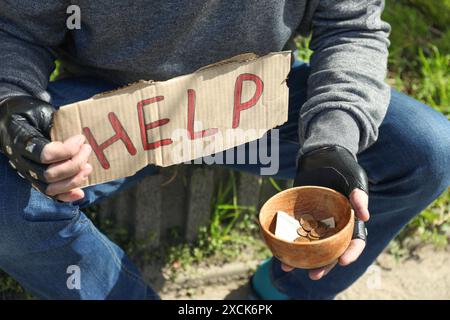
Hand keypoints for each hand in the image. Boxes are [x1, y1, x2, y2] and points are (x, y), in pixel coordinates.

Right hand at [0, 96, 91, 201]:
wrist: (12, 120)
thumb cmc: (30, 113)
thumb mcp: (42, 112)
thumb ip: (56, 122)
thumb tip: (79, 136)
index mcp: (22, 142)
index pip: (46, 155)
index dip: (68, 150)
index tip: (81, 138)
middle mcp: (22, 161)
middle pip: (51, 174)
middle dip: (75, 164)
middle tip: (87, 150)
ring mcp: (27, 173)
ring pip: (51, 187)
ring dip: (74, 180)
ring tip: (88, 167)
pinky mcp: (35, 180)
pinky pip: (49, 195)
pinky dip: (66, 196)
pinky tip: (80, 193)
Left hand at [282, 146, 368, 278]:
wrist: (322, 154)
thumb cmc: (343, 166)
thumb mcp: (354, 177)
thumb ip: (359, 194)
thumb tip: (365, 216)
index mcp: (351, 219)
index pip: (354, 241)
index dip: (350, 253)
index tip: (342, 261)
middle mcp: (334, 224)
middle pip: (331, 250)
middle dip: (324, 265)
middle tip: (314, 275)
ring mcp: (316, 221)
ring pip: (311, 245)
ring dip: (301, 259)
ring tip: (288, 267)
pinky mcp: (301, 215)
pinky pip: (294, 231)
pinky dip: (287, 241)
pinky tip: (276, 250)